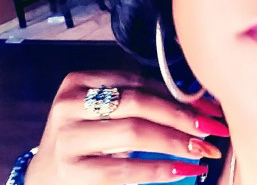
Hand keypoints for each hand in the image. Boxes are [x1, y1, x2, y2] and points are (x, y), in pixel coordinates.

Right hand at [25, 70, 227, 184]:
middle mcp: (70, 106)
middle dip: (182, 116)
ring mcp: (68, 140)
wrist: (43, 178)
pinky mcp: (73, 173)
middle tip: (213, 128)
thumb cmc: (85, 139)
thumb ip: (139, 102)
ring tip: (204, 150)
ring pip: (135, 133)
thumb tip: (200, 104)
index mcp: (79, 82)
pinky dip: (159, 169)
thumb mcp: (102, 113)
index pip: (138, 82)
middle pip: (139, 104)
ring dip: (177, 142)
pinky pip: (125, 169)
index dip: (178, 95)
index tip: (209, 107)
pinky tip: (182, 170)